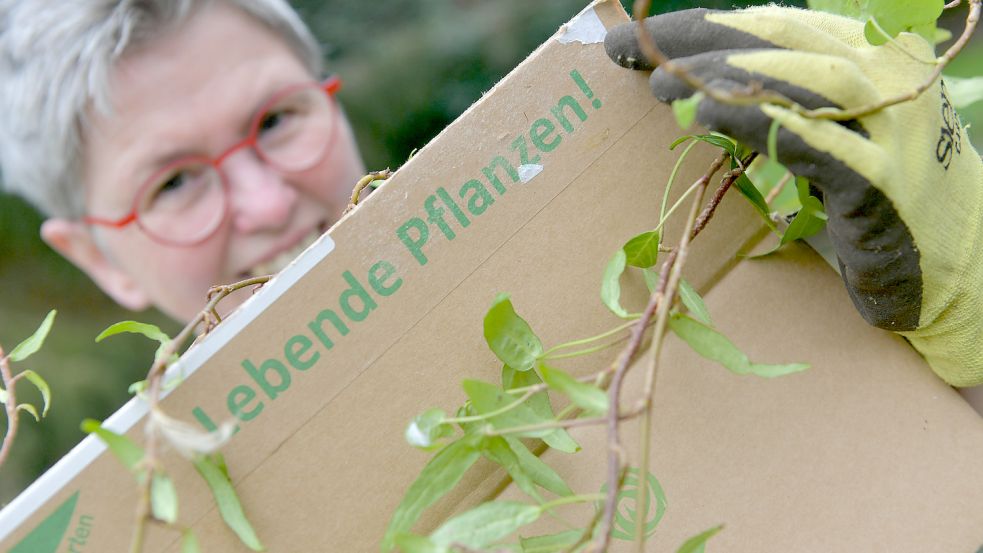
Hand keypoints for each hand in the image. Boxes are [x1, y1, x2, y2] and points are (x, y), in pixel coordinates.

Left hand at [605, 7, 982, 385]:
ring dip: (726, 76)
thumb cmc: (881, 203)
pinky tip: (708, 115)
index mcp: (875, 60)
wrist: (957, 272)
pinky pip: (815, 145)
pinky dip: (758, 124)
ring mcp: (892, 132)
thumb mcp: (833, 137)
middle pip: (786, 41)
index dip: (710, 25)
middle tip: (638, 51)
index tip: (644, 37)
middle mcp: (890, 82)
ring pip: (803, 80)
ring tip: (663, 85)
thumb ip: (782, 107)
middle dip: (706, 39)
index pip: (782, 26)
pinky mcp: (883, 186)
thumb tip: (695, 92)